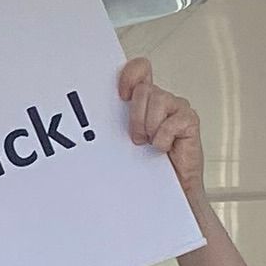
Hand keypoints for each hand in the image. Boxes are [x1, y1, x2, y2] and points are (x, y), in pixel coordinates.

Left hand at [118, 57, 265, 265]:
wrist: (167, 197)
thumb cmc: (141, 170)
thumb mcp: (120, 143)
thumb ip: (110, 124)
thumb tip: (76, 121)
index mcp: (142, 100)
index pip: (139, 69)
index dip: (130, 74)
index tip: (119, 94)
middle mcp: (161, 101)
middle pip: (144, 88)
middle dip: (134, 115)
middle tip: (134, 138)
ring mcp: (177, 109)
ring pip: (157, 100)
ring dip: (147, 127)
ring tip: (148, 145)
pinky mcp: (189, 122)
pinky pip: (173, 121)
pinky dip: (163, 138)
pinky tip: (163, 150)